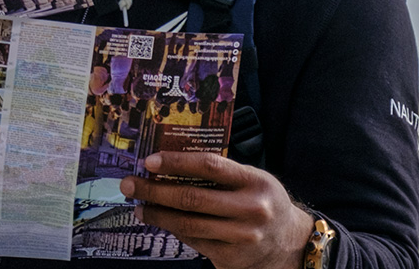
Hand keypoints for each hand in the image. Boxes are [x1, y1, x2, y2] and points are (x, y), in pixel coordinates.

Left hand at [120, 151, 312, 268]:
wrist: (289, 242)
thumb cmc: (263, 201)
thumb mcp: (252, 178)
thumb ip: (221, 171)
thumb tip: (170, 162)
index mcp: (255, 182)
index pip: (210, 166)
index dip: (176, 162)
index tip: (149, 160)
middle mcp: (250, 210)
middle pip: (192, 198)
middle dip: (154, 190)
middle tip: (130, 184)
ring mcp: (241, 237)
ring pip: (188, 224)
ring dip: (157, 213)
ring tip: (139, 205)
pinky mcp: (231, 258)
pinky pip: (194, 241)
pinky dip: (173, 229)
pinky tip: (159, 220)